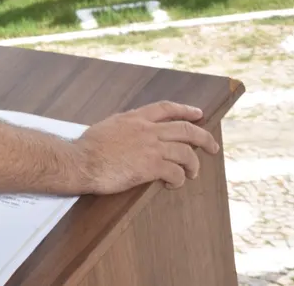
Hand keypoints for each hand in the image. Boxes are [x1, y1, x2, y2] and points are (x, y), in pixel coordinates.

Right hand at [75, 101, 219, 193]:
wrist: (80, 161)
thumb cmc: (86, 148)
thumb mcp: (107, 127)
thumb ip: (123, 128)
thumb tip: (129, 134)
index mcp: (134, 118)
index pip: (166, 108)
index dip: (185, 110)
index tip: (198, 114)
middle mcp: (146, 129)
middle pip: (186, 129)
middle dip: (204, 138)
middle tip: (213, 146)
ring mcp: (150, 147)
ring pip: (186, 152)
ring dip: (193, 165)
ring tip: (192, 173)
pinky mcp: (150, 166)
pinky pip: (176, 172)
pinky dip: (178, 180)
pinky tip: (172, 184)